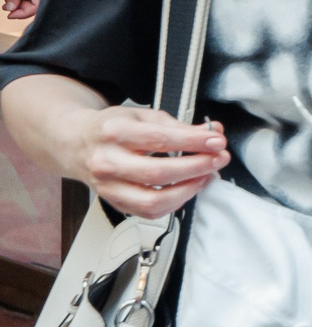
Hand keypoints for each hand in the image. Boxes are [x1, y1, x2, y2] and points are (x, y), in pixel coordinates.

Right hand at [64, 107, 227, 218]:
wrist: (77, 144)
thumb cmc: (112, 128)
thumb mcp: (143, 115)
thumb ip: (179, 125)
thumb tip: (213, 132)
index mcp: (114, 132)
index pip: (160, 139)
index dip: (194, 141)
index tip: (217, 141)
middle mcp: (107, 162)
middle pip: (158, 173)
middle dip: (197, 167)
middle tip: (219, 159)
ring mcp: (108, 187)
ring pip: (153, 200)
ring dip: (189, 190)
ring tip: (207, 175)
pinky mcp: (114, 202)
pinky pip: (148, 212)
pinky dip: (175, 202)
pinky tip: (189, 188)